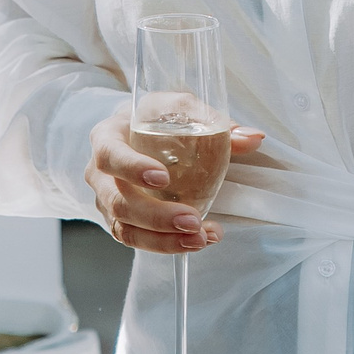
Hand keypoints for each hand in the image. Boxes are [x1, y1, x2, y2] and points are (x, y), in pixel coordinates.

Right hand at [87, 99, 264, 253]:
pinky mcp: (121, 222)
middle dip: (156, 216)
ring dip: (163, 239)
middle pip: (118, 201)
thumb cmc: (154, 118)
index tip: (162, 177)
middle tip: (192, 221)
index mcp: (107, 137)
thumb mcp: (179, 109)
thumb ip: (212, 121)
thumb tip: (253, 138)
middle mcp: (100, 174)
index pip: (110, 154)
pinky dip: (168, 245)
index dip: (132, 168)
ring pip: (126, 229)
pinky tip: (199, 240)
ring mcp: (108, 202)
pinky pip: (139, 240)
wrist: (133, 133)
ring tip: (200, 239)